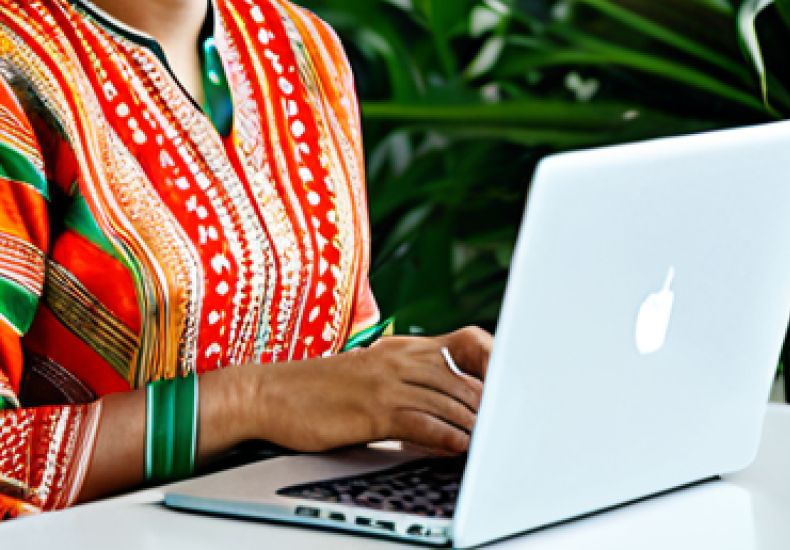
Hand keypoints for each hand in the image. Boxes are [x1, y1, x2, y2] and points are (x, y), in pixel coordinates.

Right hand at [243, 326, 492, 455]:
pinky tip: (461, 446)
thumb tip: (447, 403)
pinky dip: (446, 435)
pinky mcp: (372, 409)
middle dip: (494, 403)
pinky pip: (420, 421)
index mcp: (403, 347)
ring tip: (500, 442)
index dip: (496, 363)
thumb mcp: (369, 374)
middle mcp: (399, 358)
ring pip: (448, 399)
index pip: (467, 342)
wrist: (270, 392)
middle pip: (465, 375)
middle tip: (519, 423)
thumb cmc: (320, 390)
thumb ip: (407, 380)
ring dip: (477, 423)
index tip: (516, 388)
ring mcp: (386, 381)